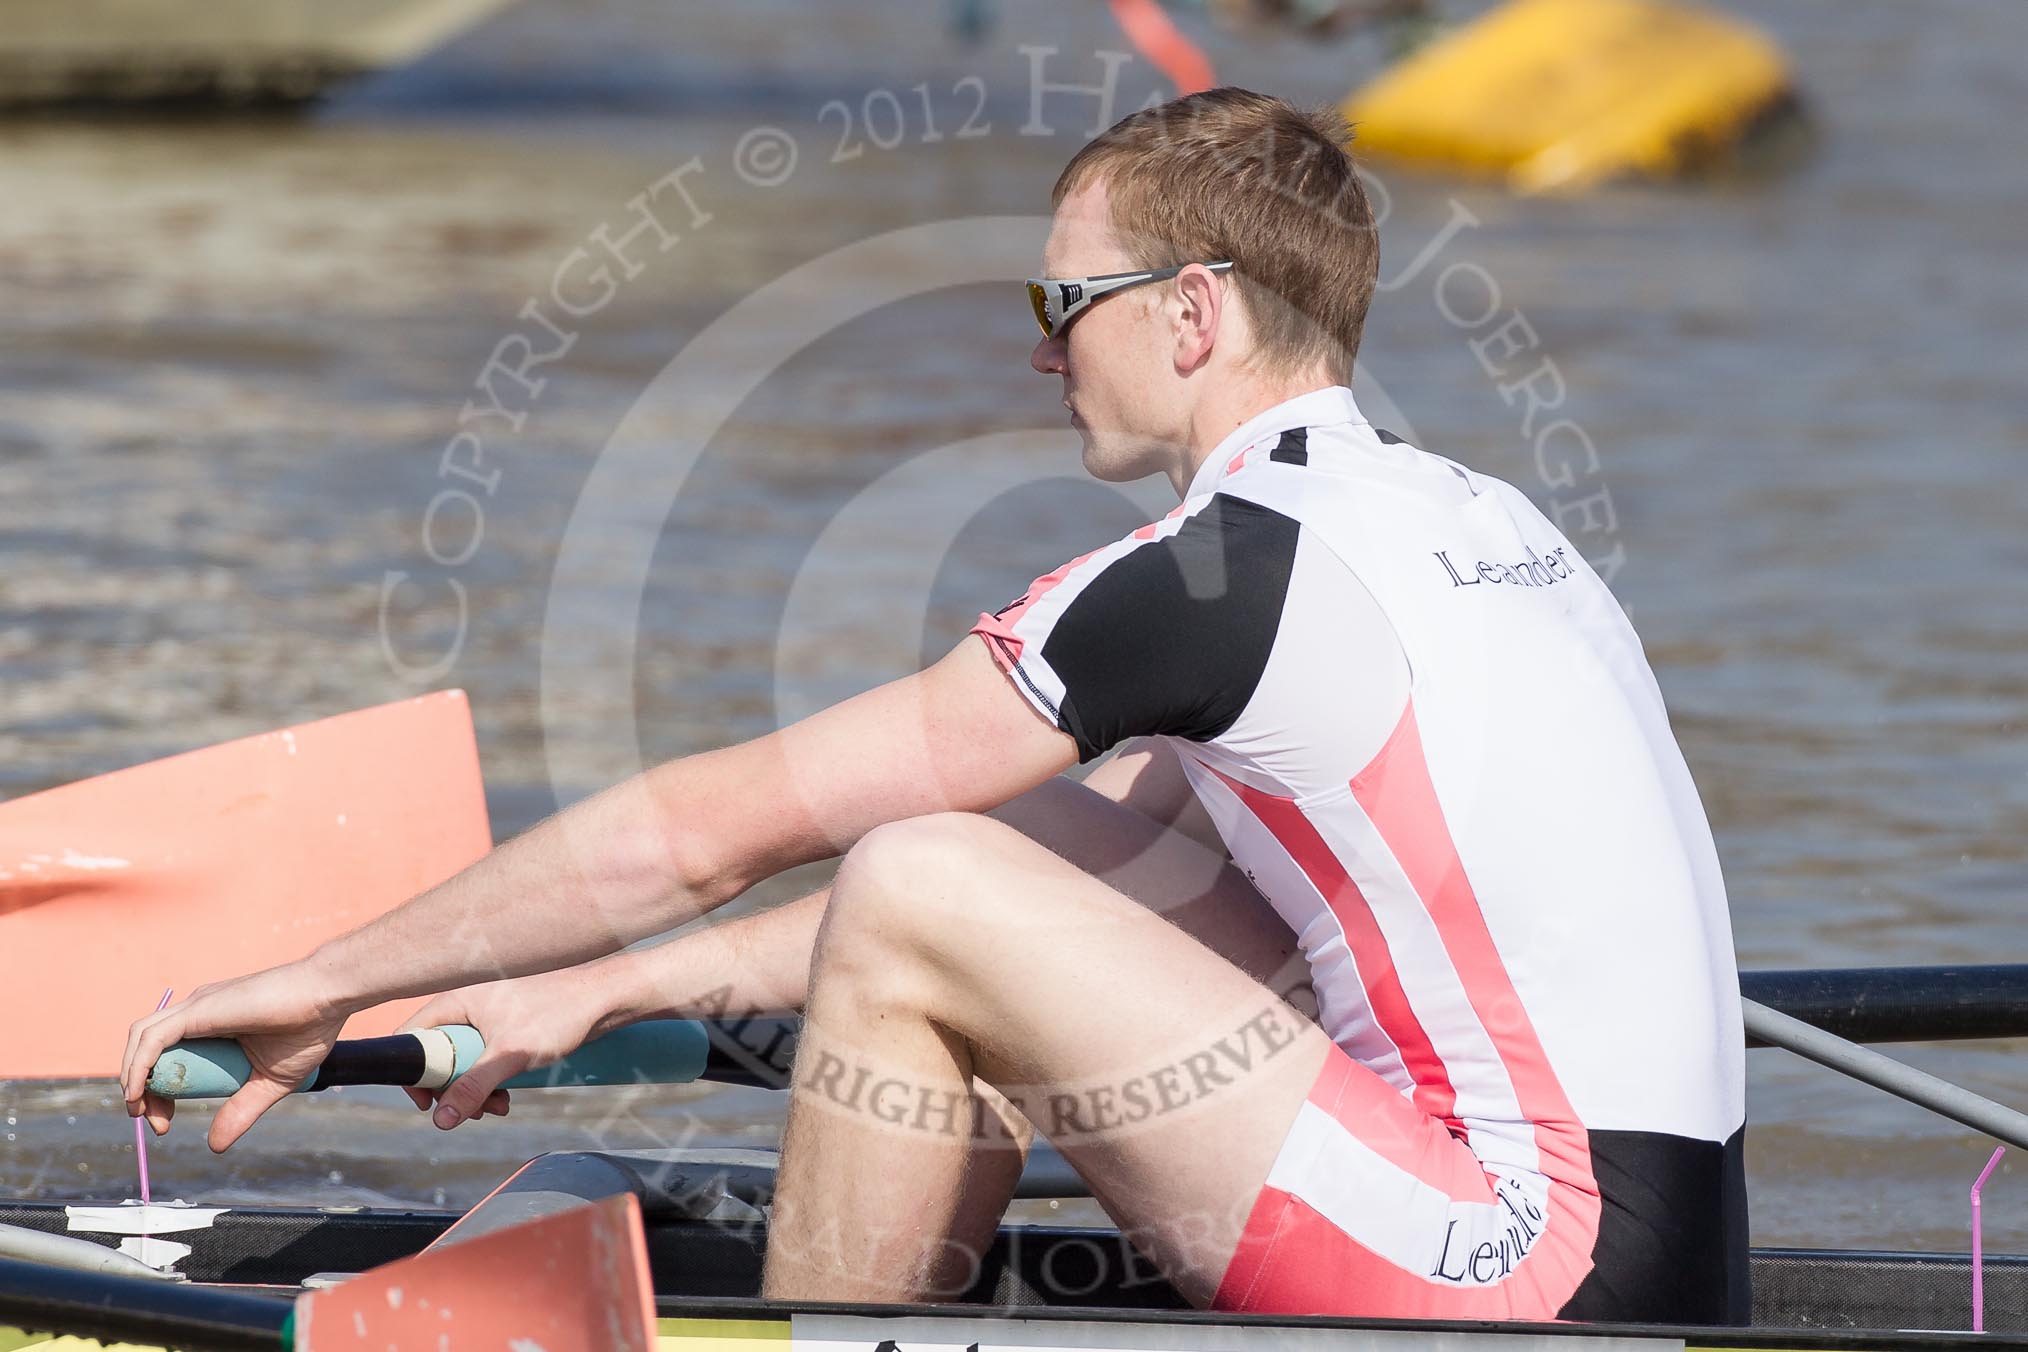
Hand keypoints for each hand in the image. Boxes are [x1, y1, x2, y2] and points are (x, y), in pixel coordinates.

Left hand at [122, 963, 350, 1152]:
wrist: (330, 995)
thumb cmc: (310, 1029)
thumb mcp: (271, 1081)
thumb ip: (242, 1109)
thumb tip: (214, 1145)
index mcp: (212, 1025)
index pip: (166, 1057)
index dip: (157, 1092)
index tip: (166, 1123)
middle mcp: (197, 1011)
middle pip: (147, 1050)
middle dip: (141, 1091)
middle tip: (156, 1125)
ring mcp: (197, 1007)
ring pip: (142, 1039)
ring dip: (132, 1078)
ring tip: (140, 1110)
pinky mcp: (199, 1008)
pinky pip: (152, 1037)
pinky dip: (138, 1065)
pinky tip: (140, 1092)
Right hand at [395, 967, 607, 1130]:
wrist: (603, 1000)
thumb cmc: (557, 1015)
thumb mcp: (509, 1056)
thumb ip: (473, 1086)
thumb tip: (441, 1120)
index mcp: (457, 1000)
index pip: (412, 1037)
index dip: (412, 1073)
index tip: (427, 1103)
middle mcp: (467, 1006)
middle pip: (437, 1056)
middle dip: (452, 1090)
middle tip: (472, 1113)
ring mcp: (487, 1017)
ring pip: (463, 1062)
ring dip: (475, 1091)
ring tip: (499, 1108)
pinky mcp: (506, 1028)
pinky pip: (484, 1060)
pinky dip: (491, 1081)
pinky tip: (508, 1098)